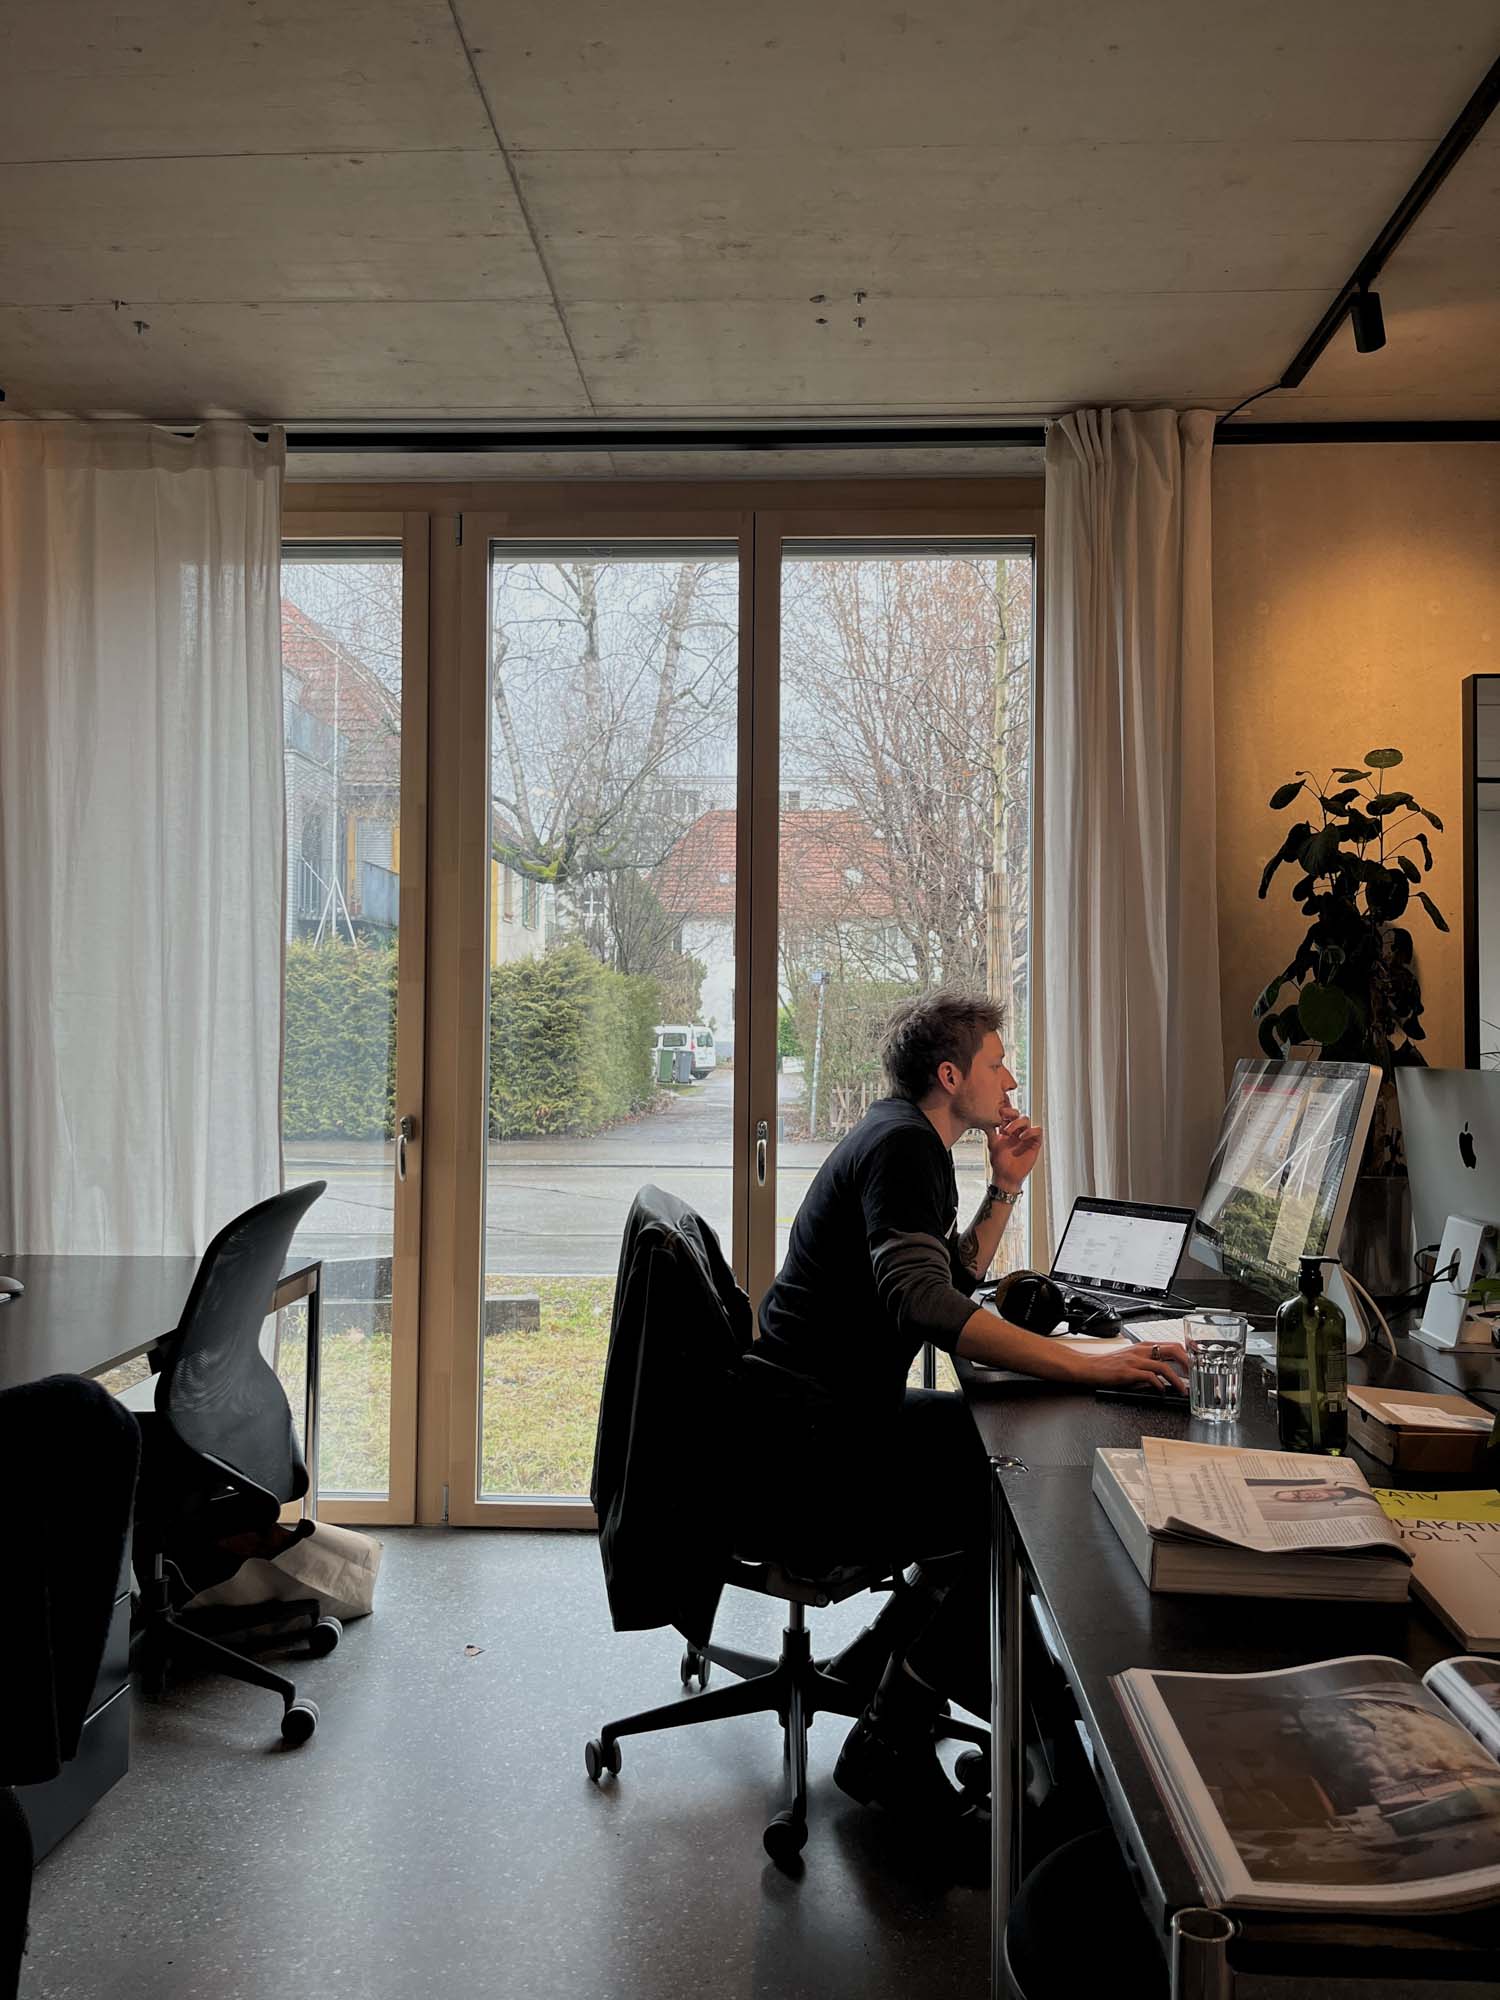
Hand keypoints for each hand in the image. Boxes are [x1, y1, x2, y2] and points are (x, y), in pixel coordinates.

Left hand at [987, 1108, 1042, 1192]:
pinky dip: (1030, 1131)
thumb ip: (991, 1131)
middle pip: (1017, 1113)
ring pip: (1026, 1119)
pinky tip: (1021, 1137)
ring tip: (1008, 1132)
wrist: (1005, 1176)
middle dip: (1010, 1113)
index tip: (998, 1111)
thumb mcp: (992, 1143)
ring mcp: (1026, 1136)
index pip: (1008, 1114)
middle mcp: (1017, 1130)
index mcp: (1007, 1129)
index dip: (1005, 1109)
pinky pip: (1038, 1131)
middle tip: (1002, 1118)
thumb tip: (984, 1119)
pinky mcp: (1034, 1143)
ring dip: (1017, 1123)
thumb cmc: (999, 1161)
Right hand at [1070, 1342, 1188, 1392]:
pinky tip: (1162, 1392)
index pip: (1172, 1344)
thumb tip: (1165, 1375)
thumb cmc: (1108, 1365)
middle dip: (1188, 1363)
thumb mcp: (1131, 1359)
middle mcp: (1141, 1350)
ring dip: (1177, 1380)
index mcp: (1144, 1346)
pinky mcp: (1128, 1372)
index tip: (1196, 1364)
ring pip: (1163, 1366)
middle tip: (1195, 1376)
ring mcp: (1135, 1360)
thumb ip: (1148, 1363)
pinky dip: (1159, 1386)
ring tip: (1183, 1390)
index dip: (1187, 1353)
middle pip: (1172, 1350)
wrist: (1088, 1367)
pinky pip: (1150, 1377)